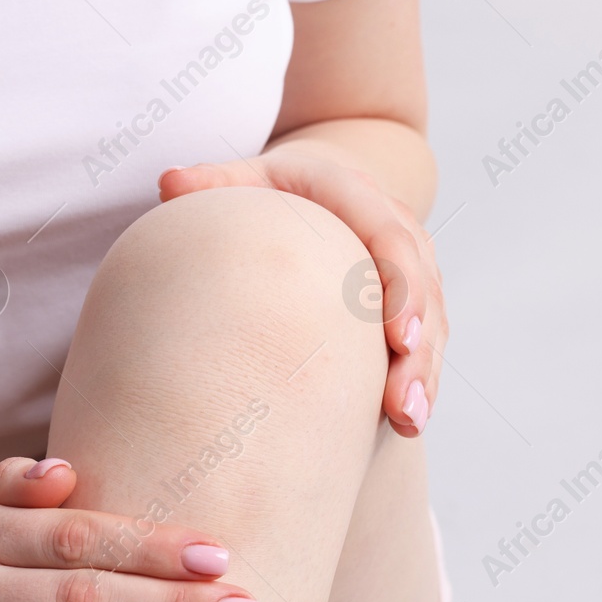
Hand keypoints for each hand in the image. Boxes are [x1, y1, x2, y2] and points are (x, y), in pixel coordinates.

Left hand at [160, 150, 445, 436]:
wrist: (322, 186)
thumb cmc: (277, 189)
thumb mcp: (248, 177)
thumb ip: (212, 182)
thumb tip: (169, 182)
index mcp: (359, 194)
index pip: (392, 239)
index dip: (401, 287)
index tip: (396, 336)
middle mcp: (397, 228)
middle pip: (422, 291)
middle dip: (418, 349)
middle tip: (401, 401)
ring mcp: (412, 268)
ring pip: (432, 322)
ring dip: (423, 374)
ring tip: (408, 421)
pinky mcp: (413, 300)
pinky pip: (425, 341)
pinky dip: (419, 381)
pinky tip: (406, 423)